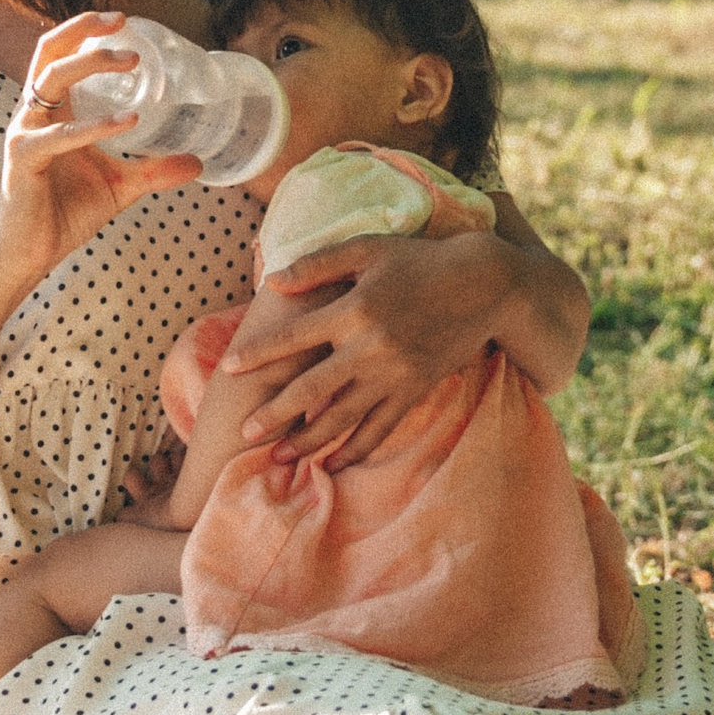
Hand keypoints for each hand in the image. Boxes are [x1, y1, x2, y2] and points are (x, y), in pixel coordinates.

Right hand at [0, 13, 201, 289]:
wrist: (31, 254)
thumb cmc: (65, 213)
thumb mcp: (120, 185)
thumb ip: (154, 170)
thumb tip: (197, 162)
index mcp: (52, 111)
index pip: (61, 54)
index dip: (85, 31)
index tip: (122, 22)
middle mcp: (34, 114)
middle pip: (49, 52)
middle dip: (83, 29)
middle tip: (121, 23)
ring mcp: (26, 134)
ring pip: (51, 80)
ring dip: (91, 63)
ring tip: (132, 62)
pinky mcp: (24, 160)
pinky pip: (58, 135)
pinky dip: (94, 126)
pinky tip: (127, 122)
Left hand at [219, 229, 522, 464]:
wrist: (485, 286)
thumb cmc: (420, 261)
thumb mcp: (368, 249)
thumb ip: (319, 264)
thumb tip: (273, 283)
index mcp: (354, 309)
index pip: (294, 337)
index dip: (258, 353)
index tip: (228, 368)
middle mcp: (371, 347)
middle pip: (312, 389)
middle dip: (275, 413)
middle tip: (245, 432)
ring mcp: (395, 375)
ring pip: (343, 418)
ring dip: (309, 441)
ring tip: (280, 458)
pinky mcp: (415, 391)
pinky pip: (381, 428)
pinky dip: (356, 450)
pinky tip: (334, 464)